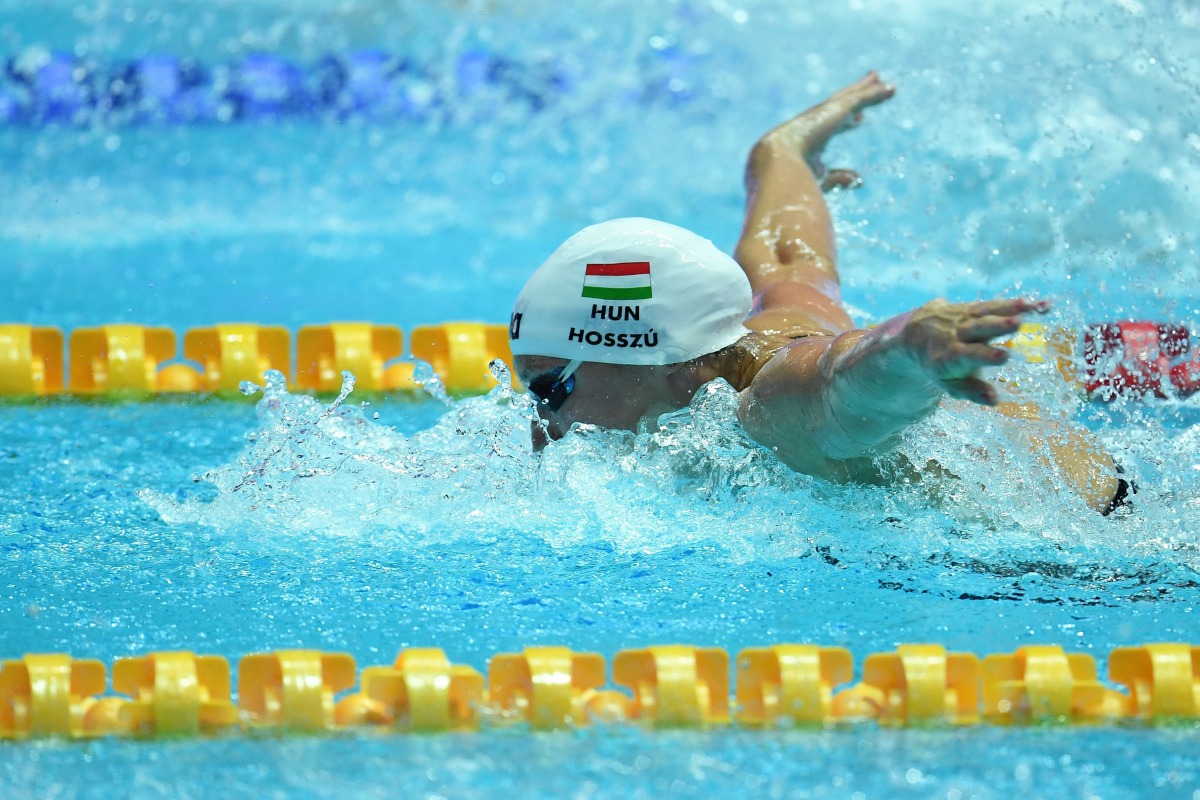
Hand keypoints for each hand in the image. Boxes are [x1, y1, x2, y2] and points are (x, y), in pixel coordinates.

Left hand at [897, 298, 1050, 404]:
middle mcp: (957, 334)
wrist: (917, 334)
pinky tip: (1038, 304)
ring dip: (1008, 308)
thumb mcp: (950, 382)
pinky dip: (1015, 303)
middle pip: (978, 328)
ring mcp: (964, 318)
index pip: (968, 355)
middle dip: (997, 326)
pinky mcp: (972, 307)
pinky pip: (993, 304)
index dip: (985, 355)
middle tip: (1017, 323)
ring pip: (986, 312)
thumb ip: (971, 391)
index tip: (1003, 356)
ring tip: (1029, 307)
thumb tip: (995, 401)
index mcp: (951, 356)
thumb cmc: (939, 366)